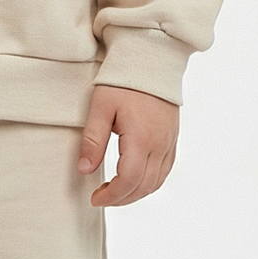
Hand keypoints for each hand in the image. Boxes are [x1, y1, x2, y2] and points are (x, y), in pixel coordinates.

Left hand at [78, 85, 178, 206]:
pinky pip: (165, 169)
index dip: (112, 196)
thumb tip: (84, 170)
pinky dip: (150, 182)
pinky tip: (135, 180)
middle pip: (144, 186)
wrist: (151, 60)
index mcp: (141, 138)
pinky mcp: (173, 137)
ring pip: (157, 181)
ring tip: (115, 192)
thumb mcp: (100, 108)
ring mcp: (169, 141)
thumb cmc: (123, 81)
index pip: (129, 180)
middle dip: (122, 198)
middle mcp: (160, 144)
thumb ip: (92, 141)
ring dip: (137, 193)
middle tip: (101, 197)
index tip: (95, 198)